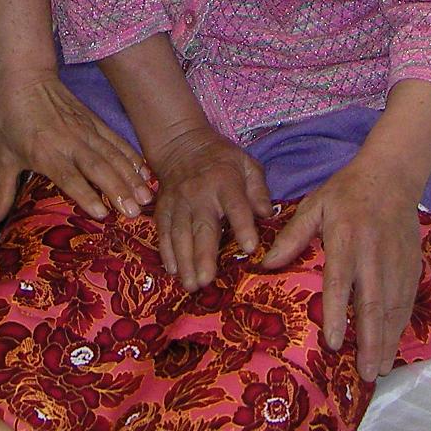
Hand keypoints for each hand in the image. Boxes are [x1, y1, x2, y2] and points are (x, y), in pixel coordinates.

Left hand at [0, 70, 151, 220]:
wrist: (26, 79)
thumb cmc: (12, 120)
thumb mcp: (3, 157)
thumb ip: (3, 191)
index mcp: (45, 153)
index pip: (69, 176)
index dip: (85, 194)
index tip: (102, 213)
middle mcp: (69, 142)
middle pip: (98, 167)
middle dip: (118, 189)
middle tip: (134, 212)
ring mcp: (86, 130)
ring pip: (113, 155)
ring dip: (131, 176)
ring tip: (146, 197)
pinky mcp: (95, 121)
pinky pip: (117, 142)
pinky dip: (132, 157)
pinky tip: (145, 172)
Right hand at [147, 126, 272, 290]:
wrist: (181, 144)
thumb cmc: (221, 159)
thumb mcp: (246, 164)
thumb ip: (259, 190)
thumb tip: (268, 215)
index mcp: (226, 182)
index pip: (236, 205)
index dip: (243, 226)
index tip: (249, 248)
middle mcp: (200, 194)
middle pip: (202, 227)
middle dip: (203, 255)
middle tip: (206, 281)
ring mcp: (178, 202)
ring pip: (180, 234)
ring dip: (184, 261)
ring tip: (191, 285)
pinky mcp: (163, 208)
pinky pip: (163, 232)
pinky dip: (166, 252)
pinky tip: (172, 271)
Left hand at [261, 159, 422, 380]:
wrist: (391, 176)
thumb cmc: (346, 192)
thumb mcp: (314, 205)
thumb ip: (292, 235)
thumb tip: (265, 263)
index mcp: (346, 240)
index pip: (340, 282)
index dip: (336, 313)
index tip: (332, 343)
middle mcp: (373, 255)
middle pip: (373, 304)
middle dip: (369, 341)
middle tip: (364, 373)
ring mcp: (396, 262)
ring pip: (394, 308)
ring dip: (387, 340)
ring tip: (379, 369)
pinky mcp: (412, 264)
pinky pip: (408, 300)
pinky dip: (402, 325)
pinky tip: (394, 345)